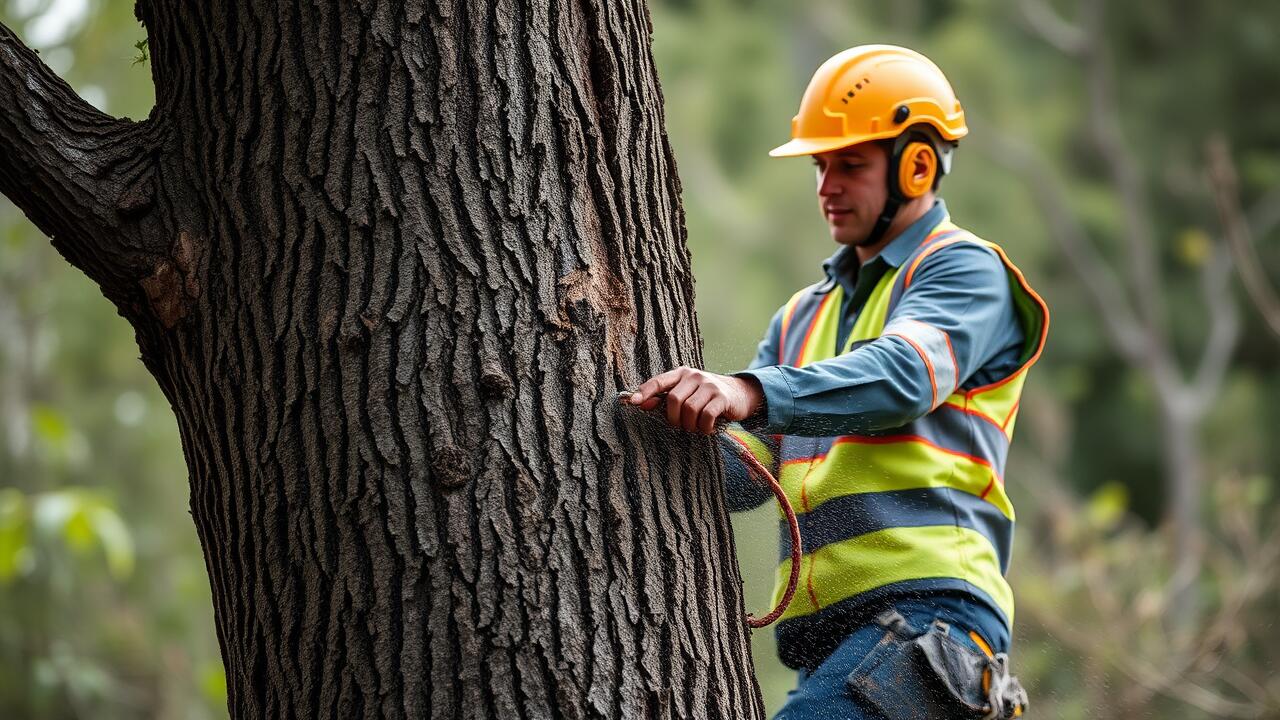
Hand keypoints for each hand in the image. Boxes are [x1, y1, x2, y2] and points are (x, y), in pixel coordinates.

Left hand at [625, 366, 763, 433]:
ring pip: (690, 409)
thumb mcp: (686, 393)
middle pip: (674, 399)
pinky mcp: (722, 397)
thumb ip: (665, 398)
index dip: (645, 391)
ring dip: (689, 425)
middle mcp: (694, 376)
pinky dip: (703, 427)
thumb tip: (641, 403)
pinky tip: (706, 429)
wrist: (740, 393)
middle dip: (673, 418)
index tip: (633, 402)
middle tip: (680, 425)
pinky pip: (706, 416)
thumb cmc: (707, 396)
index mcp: (682, 373)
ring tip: (694, 427)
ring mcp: (709, 386)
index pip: (659, 381)